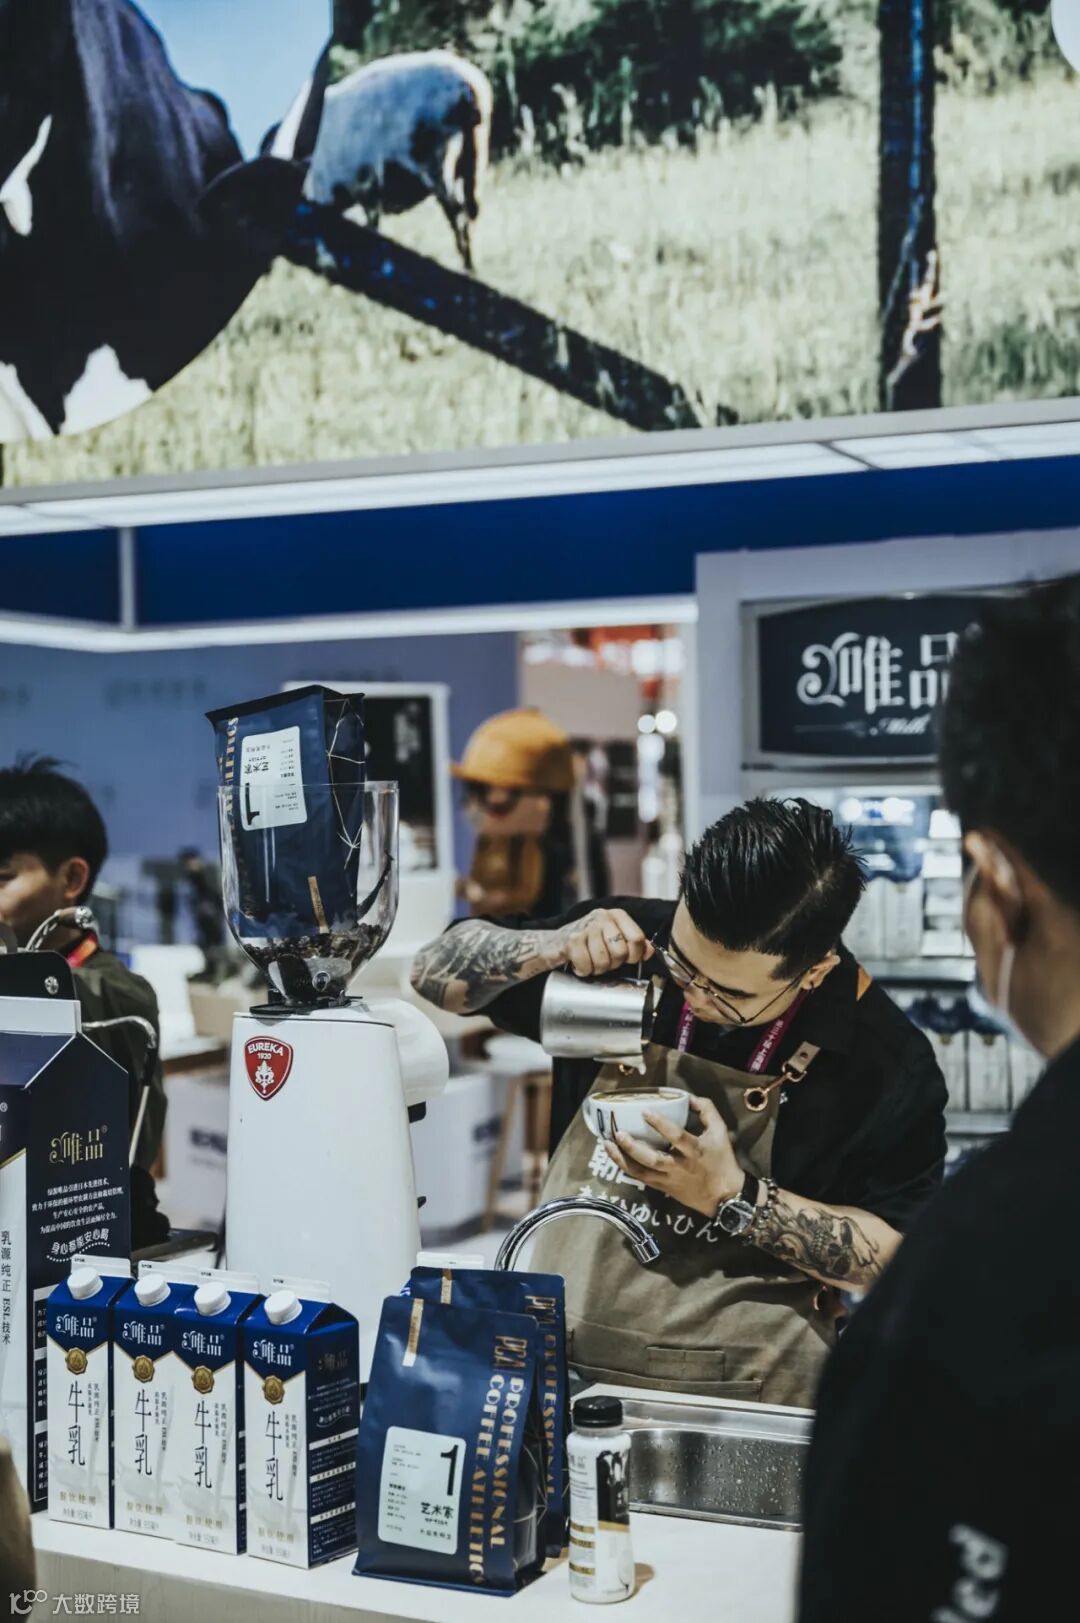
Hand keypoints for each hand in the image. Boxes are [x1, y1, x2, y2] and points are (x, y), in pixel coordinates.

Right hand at [545, 907, 653, 976]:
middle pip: (620, 952)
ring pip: (603, 961)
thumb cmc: (587, 943)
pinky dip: (583, 971)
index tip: (626, 959)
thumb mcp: (612, 940)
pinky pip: (586, 965)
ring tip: (590, 962)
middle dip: (612, 964)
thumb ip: (633, 943)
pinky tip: (579, 965)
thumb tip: (650, 951)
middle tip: (603, 961)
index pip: (637, 938)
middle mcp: (602, 917)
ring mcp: (586, 927)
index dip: (634, 955)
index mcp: (616, 915)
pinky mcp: (571, 940)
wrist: (553, 943)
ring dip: (597, 969)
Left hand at [605, 1095, 741, 1217]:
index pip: (676, 1137)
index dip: (660, 1124)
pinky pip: (641, 1179)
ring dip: (622, 1159)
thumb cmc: (722, 1161)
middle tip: (618, 1134)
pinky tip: (615, 1157)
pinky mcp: (663, 1188)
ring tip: (607, 1145)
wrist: (725, 1197)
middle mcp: (679, 1166)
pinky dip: (626, 1168)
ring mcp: (669, 1179)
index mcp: (695, 1151)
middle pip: (653, 1159)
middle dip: (633, 1147)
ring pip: (642, 1172)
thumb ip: (706, 1111)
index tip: (645, 1111)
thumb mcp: (720, 1132)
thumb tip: (688, 1097)